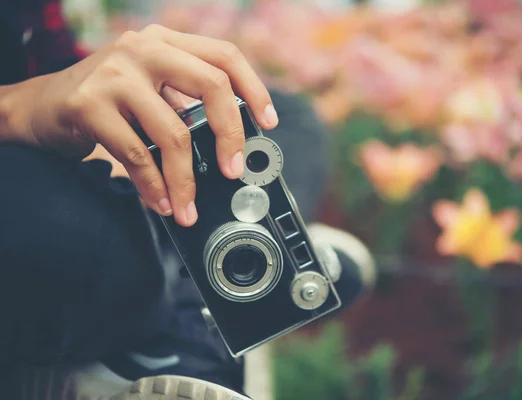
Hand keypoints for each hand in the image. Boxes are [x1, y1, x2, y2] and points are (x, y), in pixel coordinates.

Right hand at [26, 25, 278, 226]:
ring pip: (174, 133)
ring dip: (185, 180)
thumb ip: (184, 102)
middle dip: (231, 134)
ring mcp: (114, 73)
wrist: (40, 107)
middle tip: (233, 170)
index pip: (225, 56)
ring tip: (187, 207)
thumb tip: (229, 144)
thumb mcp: (150, 89)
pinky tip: (161, 203)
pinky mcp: (89, 104)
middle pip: (212, 85)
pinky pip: (137, 155)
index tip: (268, 123)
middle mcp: (143, 49)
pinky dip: (154, 186)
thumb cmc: (105, 102)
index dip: (254, 89)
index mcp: (165, 42)